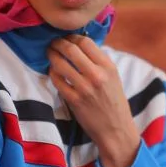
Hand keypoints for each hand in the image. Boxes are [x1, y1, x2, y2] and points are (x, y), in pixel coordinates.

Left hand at [47, 35, 140, 166]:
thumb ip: (99, 62)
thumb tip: (80, 46)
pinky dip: (52, 73)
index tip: (67, 39)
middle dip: (58, 43)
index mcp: (108, 67)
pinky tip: (53, 72)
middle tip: (53, 44)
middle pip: (70, 49)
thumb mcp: (114, 78)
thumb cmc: (114, 103)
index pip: (86, 42)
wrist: (116, 129)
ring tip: (50, 54)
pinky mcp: (74, 100)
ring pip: (60, 64)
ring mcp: (84, 88)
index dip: (72, 37)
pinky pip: (57, 81)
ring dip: (52, 56)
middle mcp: (97, 75)